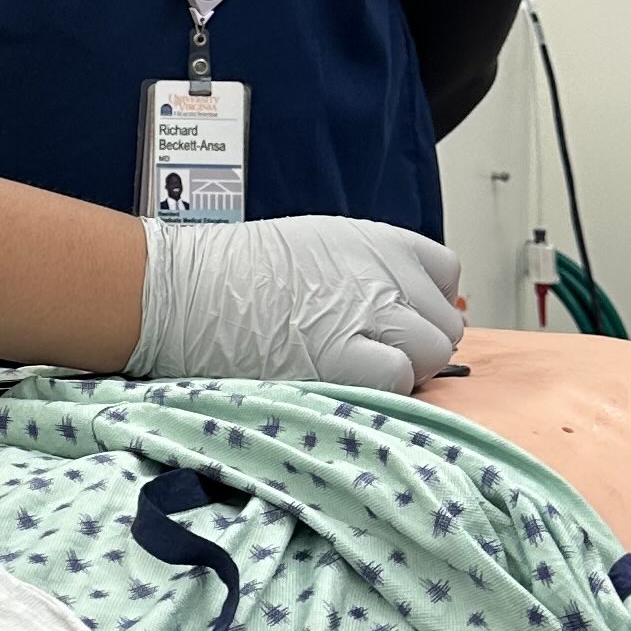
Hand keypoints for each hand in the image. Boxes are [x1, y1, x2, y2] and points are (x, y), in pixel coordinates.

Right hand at [132, 214, 464, 394]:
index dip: (424, 303)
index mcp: (378, 240)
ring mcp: (370, 315)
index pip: (446, 274)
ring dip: (404, 369)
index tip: (398, 320)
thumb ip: (367, 270)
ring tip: (356, 373)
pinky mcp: (347, 358)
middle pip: (444, 323)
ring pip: (432, 354)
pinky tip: (344, 384)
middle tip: (372, 354)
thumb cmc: (233, 272)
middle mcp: (384, 273)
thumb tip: (401, 306)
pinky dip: (381, 389)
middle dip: (416, 343)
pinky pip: (400, 380)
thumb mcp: (316, 245)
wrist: (185, 290)